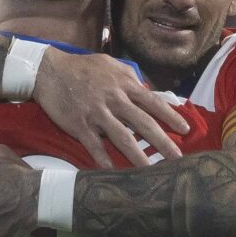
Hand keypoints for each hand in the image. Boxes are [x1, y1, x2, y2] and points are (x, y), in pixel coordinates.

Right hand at [32, 50, 187, 166]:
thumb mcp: (110, 64)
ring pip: (122, 138)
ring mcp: (96, 114)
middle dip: (162, 142)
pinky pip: (94, 146)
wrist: (49, 70)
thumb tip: (147, 90)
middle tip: (178, 159)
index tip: (186, 129)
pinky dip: (104, 159)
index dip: (171, 116)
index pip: (153, 102)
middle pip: (143, 124)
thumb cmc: (82, 67)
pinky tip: (113, 172)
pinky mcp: (79, 125)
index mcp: (123, 84)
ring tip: (151, 171)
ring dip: (138, 156)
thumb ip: (130, 77)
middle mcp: (114, 100)